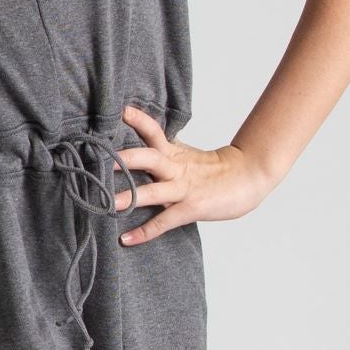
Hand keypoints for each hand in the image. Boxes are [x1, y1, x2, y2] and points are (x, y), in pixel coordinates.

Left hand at [112, 103, 270, 244]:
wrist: (250, 177)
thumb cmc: (217, 168)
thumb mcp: (187, 154)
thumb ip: (165, 150)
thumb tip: (141, 142)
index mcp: (174, 153)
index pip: (154, 132)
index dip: (139, 121)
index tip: (122, 111)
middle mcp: (175, 168)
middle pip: (148, 157)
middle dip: (125, 158)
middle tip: (100, 160)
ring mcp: (183, 189)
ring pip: (152, 191)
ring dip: (128, 197)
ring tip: (107, 203)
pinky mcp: (191, 208)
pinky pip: (164, 221)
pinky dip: (144, 231)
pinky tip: (126, 239)